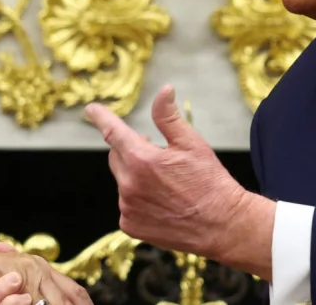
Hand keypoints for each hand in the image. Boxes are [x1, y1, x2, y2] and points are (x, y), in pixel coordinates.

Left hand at [84, 85, 250, 258]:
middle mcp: (129, 185)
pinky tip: (162, 203)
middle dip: (131, 150)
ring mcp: (128, 208)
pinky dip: (138, 199)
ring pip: (123, 181)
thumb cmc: (210, 182)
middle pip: (117, 156)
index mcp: (141, 160)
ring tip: (166, 184)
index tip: (92, 110)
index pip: (113, 132)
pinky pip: (127, 205)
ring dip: (136, 176)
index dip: (101, 118)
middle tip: (158, 155)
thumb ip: (169, 116)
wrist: (223, 226)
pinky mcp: (130, 226)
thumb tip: (163, 90)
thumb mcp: (192, 143)